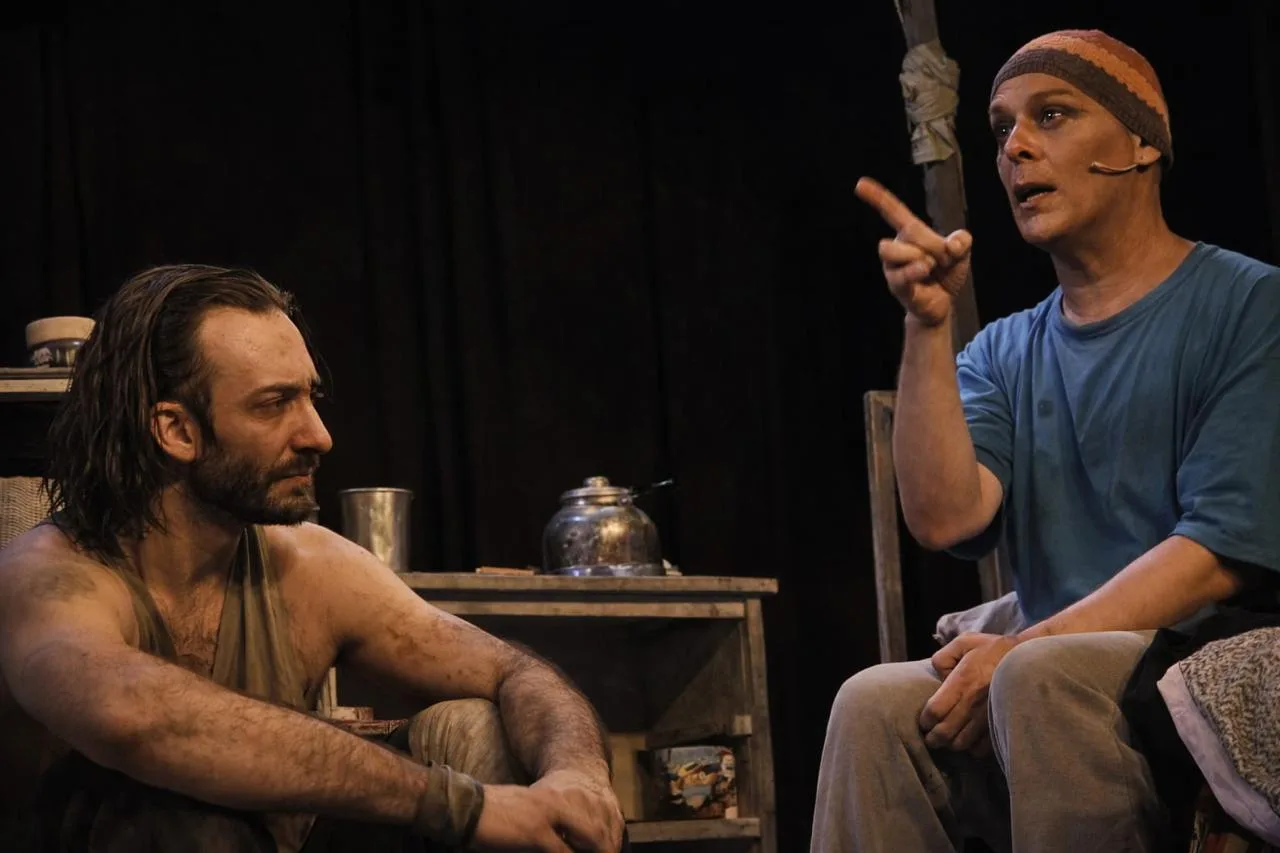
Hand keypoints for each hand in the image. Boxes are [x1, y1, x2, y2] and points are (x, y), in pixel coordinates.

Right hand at [468, 771, 623, 852]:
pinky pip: (564, 852)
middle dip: (606, 848)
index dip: (605, 839)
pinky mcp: (536, 832)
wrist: (466, 808)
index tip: (609, 850)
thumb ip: (550, 825)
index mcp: (556, 796)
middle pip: (596, 829)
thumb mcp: (529, 813)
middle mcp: (557, 802)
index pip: (592, 818)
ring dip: (595, 851)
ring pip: (589, 839)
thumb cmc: (494, 816)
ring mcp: (549, 815)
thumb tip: (566, 843)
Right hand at [854, 176, 972, 326]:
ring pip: (890, 249)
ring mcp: (892, 267)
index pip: (893, 212)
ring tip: (930, 269)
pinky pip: (900, 273)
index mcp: (911, 234)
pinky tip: (925, 272)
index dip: (877, 197)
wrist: (943, 304)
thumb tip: (953, 245)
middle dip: (927, 243)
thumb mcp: (962, 254)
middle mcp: (897, 247)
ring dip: (919, 257)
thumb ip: (962, 242)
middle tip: (940, 259)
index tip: (860, 184)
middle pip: (901, 232)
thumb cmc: (947, 274)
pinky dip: (916, 270)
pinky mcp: (895, 285)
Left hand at [919, 632, 1017, 754]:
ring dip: (951, 744)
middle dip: (934, 738)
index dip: (925, 720)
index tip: (924, 722)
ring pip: (962, 743)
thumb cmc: (995, 649)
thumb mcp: (965, 642)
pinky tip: (969, 742)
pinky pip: (982, 748)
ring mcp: (989, 717)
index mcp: (962, 681)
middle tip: (930, 739)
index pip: (935, 710)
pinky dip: (972, 749)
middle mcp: (974, 703)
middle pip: (945, 731)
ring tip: (947, 742)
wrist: (1031, 659)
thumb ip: (944, 657)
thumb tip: (938, 677)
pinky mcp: (1002, 725)